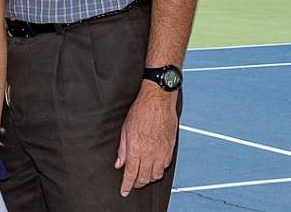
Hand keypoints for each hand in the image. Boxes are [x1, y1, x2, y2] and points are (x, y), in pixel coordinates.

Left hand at [114, 82, 177, 196]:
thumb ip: (122, 149)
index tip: (124, 190)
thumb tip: (119, 163)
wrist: (158, 100)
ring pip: (157, 174)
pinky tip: (155, 166)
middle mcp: (150, 153)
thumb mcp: (125, 129)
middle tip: (133, 183)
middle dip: (138, 183)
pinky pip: (166, 165)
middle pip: (144, 177)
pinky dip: (159, 169)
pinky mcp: (170, 147)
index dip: (127, 185)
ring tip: (143, 176)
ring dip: (149, 178)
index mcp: (136, 149)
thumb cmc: (141, 111)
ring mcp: (162, 151)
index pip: (131, 174)